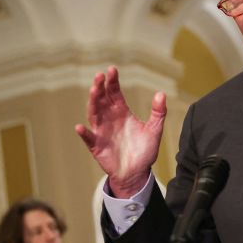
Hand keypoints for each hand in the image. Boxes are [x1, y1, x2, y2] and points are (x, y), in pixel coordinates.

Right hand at [75, 66, 166, 197]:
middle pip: (102, 100)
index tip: (112, 70)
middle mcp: (109, 119)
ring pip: (94, 114)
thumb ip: (158, 112)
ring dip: (93, 103)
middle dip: (100, 87)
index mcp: (122, 112)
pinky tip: (80, 127)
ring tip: (93, 91)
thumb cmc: (144, 151)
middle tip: (100, 76)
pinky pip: (89, 139)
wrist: (138, 172)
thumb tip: (161, 93)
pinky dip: (84, 133)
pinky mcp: (97, 146)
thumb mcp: (154, 130)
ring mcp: (102, 132)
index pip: (114, 93)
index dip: (112, 82)